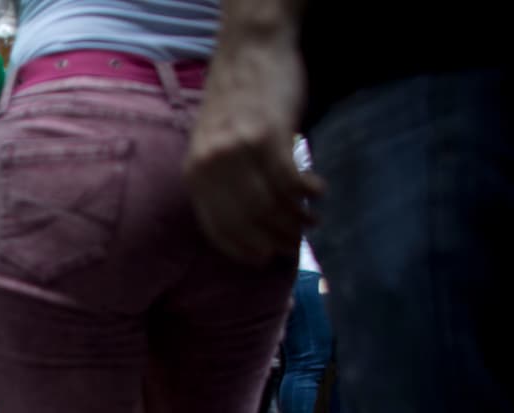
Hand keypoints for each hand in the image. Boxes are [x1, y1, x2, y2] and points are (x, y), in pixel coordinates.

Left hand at [183, 33, 322, 264]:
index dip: (242, 249)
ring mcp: (238, 152)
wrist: (249, 50)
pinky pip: (290, 180)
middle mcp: (211, 166)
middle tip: (295, 245)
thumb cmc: (235, 100)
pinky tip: (319, 192)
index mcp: (194, 173)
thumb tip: (248, 224)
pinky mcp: (267, 136)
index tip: (264, 260)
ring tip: (312, 222)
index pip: (216, 227)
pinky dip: (307, 192)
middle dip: (274, 239)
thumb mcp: (212, 145)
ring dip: (295, 220)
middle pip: (247, 221)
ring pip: (271, 204)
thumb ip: (221, 181)